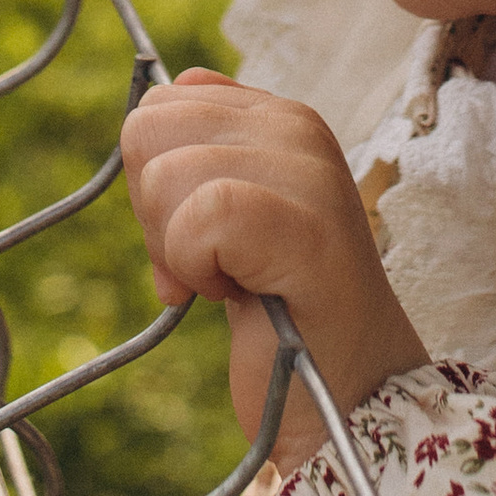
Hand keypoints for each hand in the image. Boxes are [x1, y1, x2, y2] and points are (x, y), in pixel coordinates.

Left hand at [122, 70, 425, 470]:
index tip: (195, 238)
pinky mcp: (306, 230)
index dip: (152, 182)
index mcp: (278, 116)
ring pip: (165, 173)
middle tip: (208, 264)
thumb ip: (201, 150)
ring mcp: (308, 174)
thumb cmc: (284, 311)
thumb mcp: (232, 211)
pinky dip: (197, 268)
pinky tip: (237, 294)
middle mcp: (297, 128)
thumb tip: (154, 99)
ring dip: (177, 249)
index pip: (158, 106)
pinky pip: (201, 218)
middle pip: (147, 130)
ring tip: (231, 280)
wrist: (348, 395)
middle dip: (153, 211)